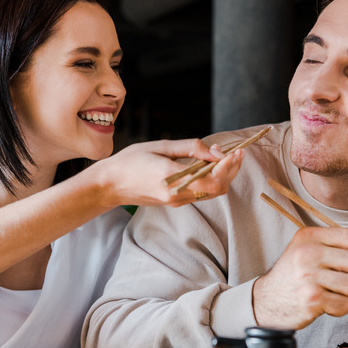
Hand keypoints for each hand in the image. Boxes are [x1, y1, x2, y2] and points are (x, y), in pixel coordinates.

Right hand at [93, 138, 244, 207]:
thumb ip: (191, 148)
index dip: (229, 167)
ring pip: (212, 192)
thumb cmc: (131, 161)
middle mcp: (178, 194)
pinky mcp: (175, 201)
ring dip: (222, 175)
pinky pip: (200, 191)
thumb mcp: (161, 147)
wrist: (110, 185)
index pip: (213, 180)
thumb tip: (216, 152)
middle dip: (231, 171)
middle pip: (218, 189)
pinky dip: (210, 178)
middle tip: (237, 152)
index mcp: (173, 179)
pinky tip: (208, 164)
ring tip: (224, 155)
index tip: (236, 151)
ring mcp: (177, 200)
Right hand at [252, 225, 347, 329]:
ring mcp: (308, 276)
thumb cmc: (294, 276)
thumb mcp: (308, 252)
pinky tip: (329, 306)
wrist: (266, 301)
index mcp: (309, 237)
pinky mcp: (311, 299)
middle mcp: (307, 253)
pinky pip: (345, 304)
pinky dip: (343, 309)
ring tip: (339, 297)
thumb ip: (336, 247)